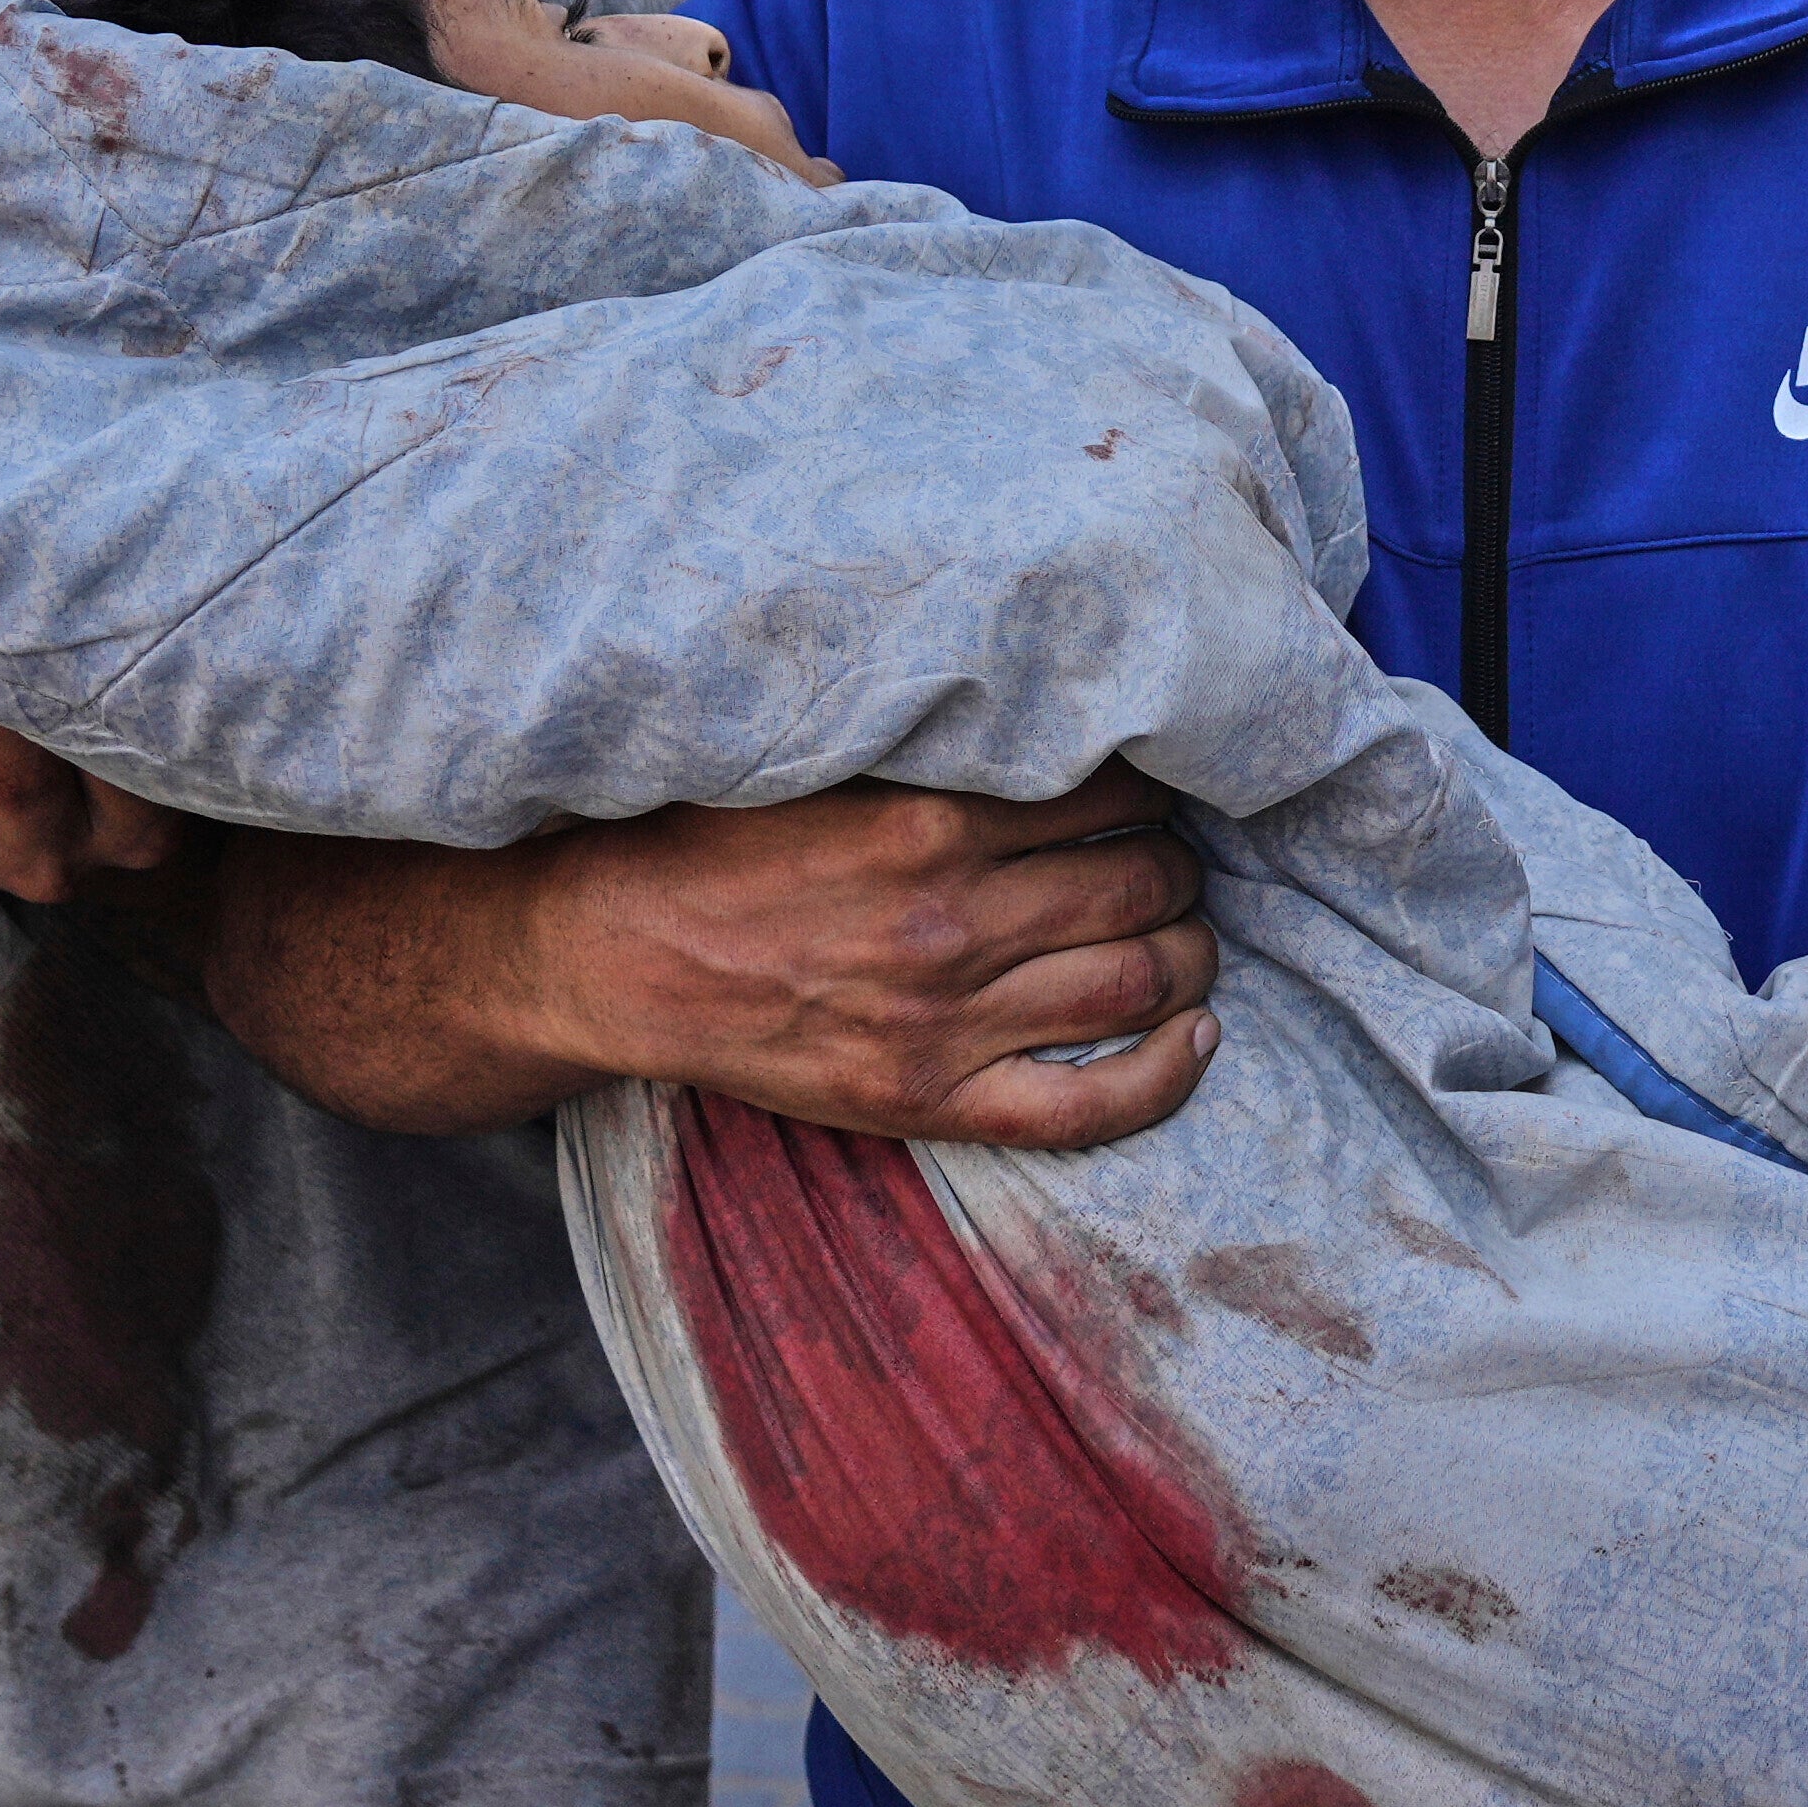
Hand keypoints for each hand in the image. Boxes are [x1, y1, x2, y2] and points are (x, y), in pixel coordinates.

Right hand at [516, 774, 1218, 1147]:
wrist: (613, 954)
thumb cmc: (713, 840)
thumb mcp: (822, 759)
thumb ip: (934, 742)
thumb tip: (1047, 698)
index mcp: (929, 821)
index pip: (1109, 794)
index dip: (1149, 790)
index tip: (1146, 790)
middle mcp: (952, 921)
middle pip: (1141, 885)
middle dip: (1174, 867)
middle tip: (1165, 860)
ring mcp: (947, 1021)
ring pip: (1138, 984)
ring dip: (1187, 954)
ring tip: (1181, 934)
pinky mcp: (930, 1099)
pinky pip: (1088, 1108)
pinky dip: (1165, 1075)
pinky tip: (1194, 1037)